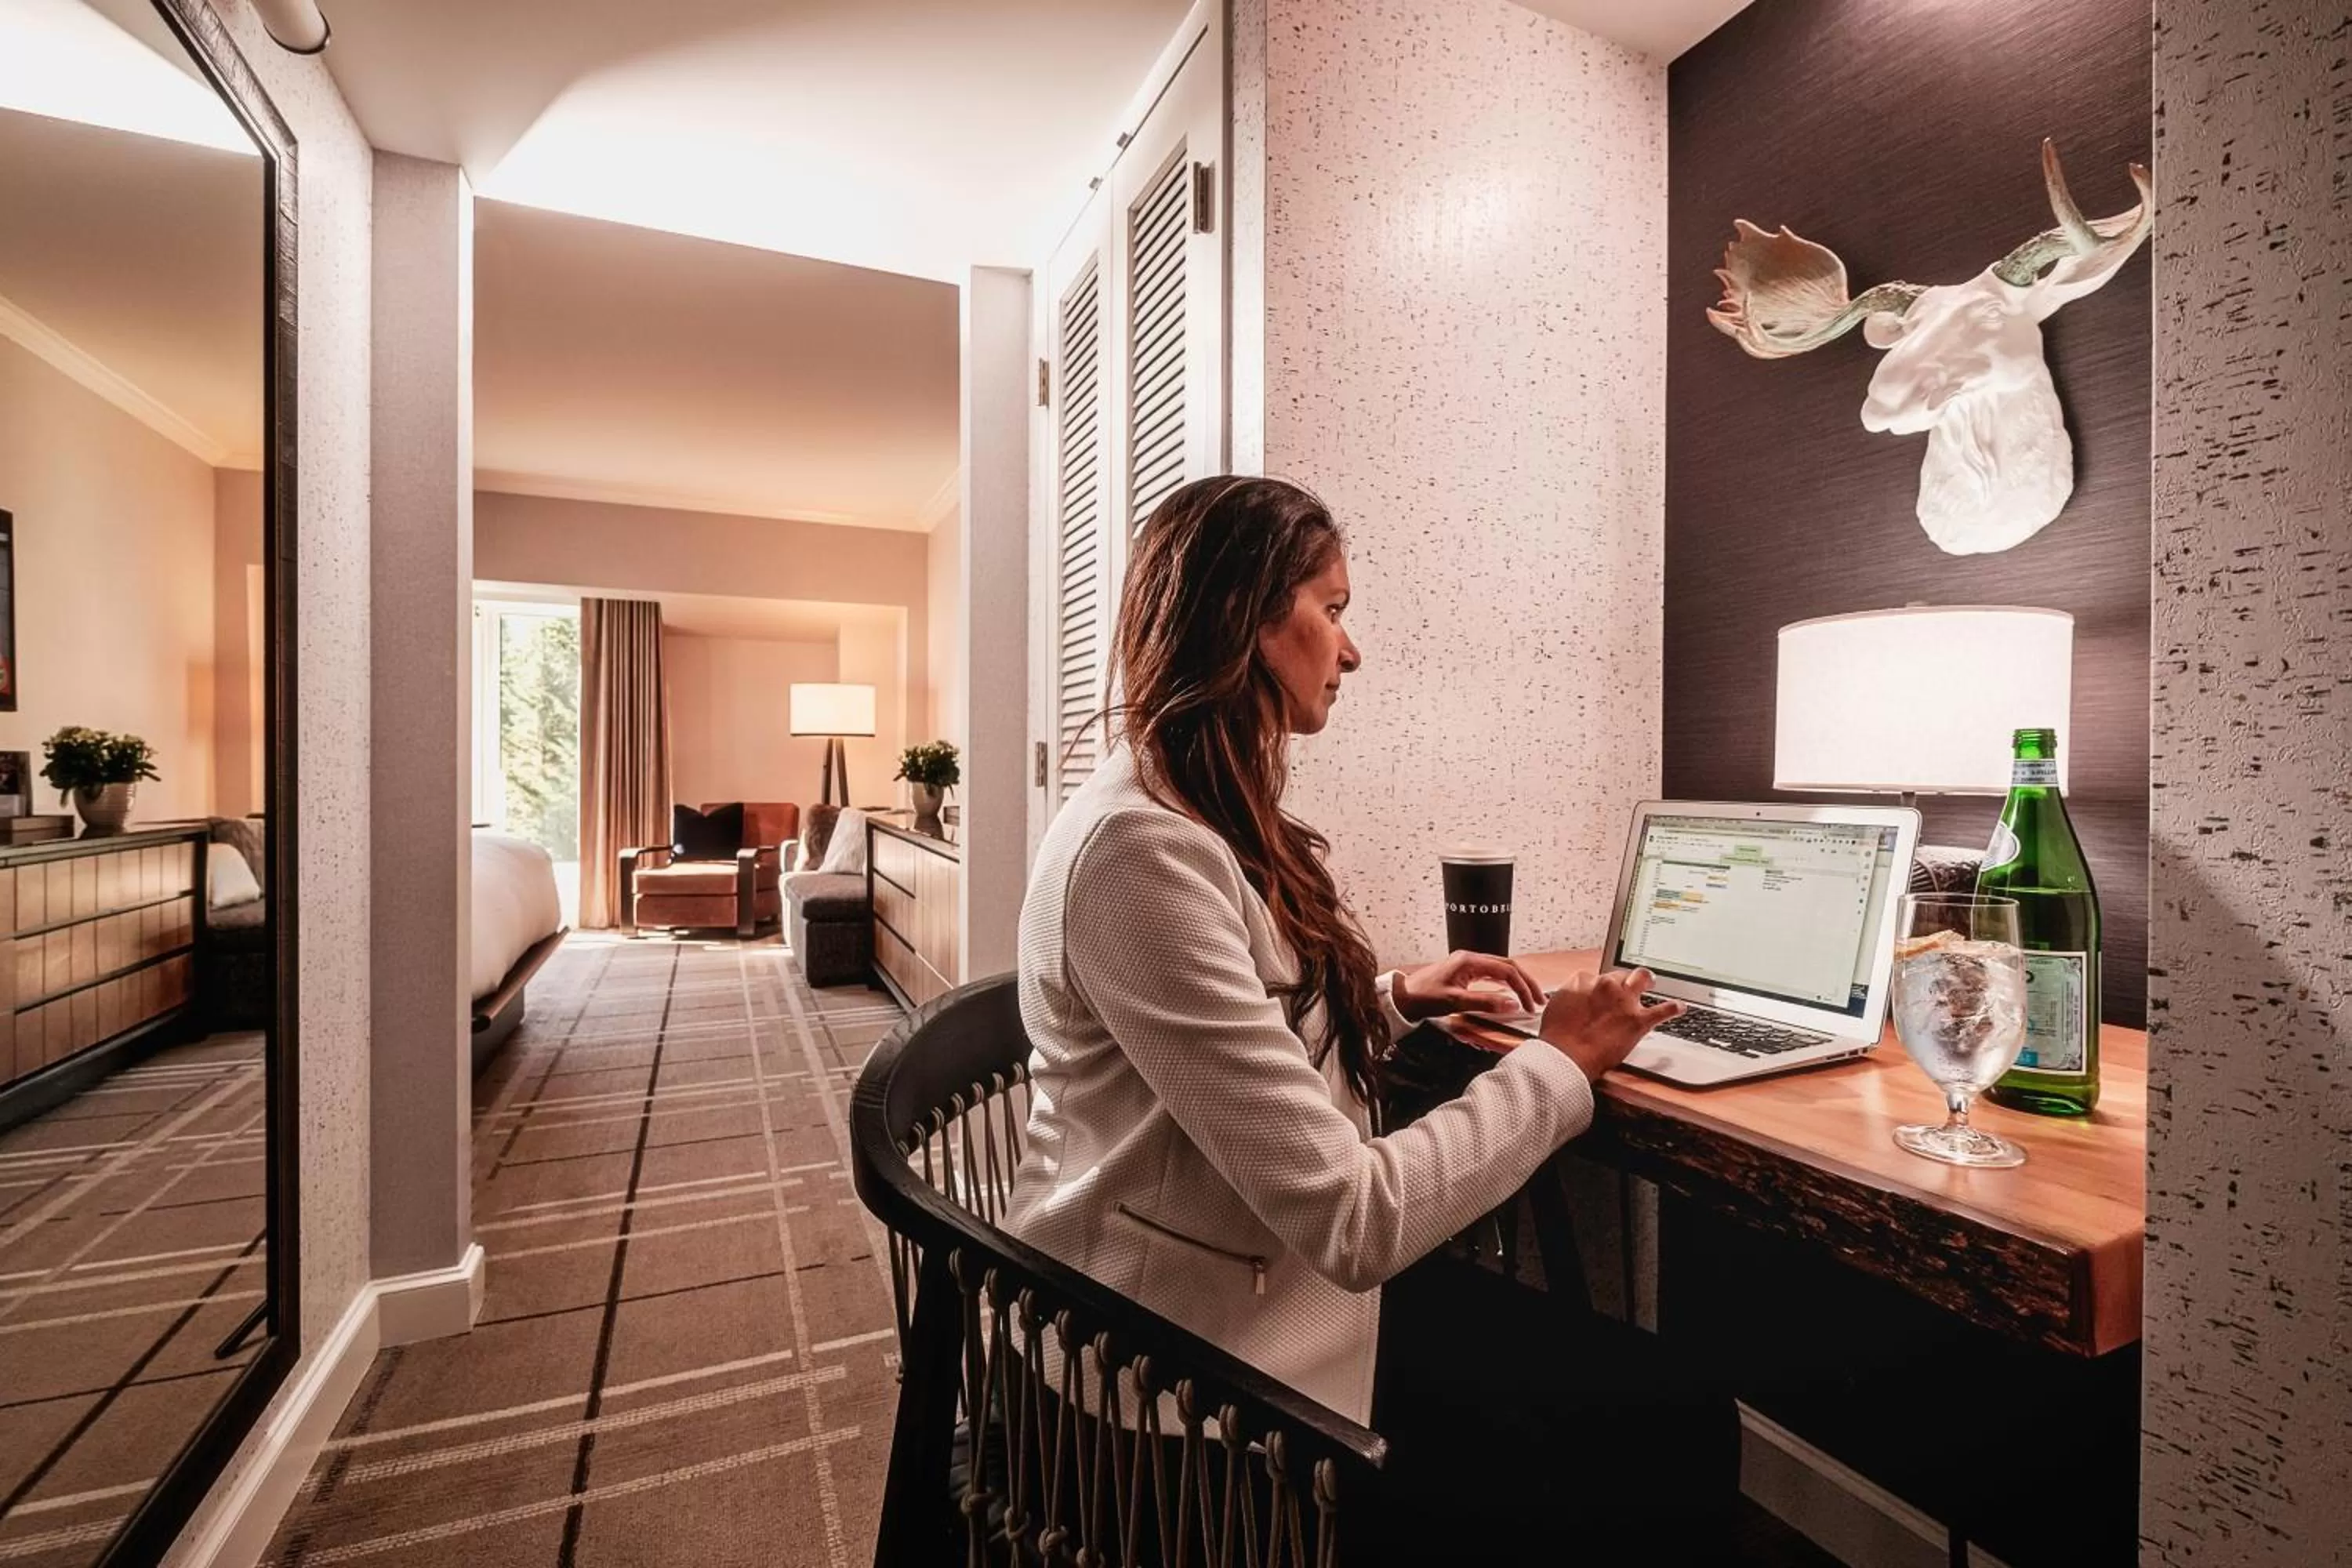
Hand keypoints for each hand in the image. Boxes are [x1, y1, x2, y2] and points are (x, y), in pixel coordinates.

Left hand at [1391, 951, 1545, 1022]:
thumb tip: (1512, 1004)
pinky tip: (1510, 994)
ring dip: (1517, 983)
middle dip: (1526, 983)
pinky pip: (1491, 974)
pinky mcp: (1464, 972)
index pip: (1507, 970)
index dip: (1522, 987)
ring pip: (1501, 969)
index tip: (1531, 1005)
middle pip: (1508, 966)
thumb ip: (1485, 1002)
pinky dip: (1505, 983)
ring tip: (1530, 998)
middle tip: (1539, 1000)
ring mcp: (1467, 965)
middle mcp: (1471, 959)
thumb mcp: (1455, 1002)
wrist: (1403, 998)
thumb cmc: (1424, 998)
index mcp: (1470, 961)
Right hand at [1537, 968, 1683, 1081]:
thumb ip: (1570, 999)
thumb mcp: (1556, 1008)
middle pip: (1618, 975)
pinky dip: (1673, 1008)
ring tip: (1651, 982)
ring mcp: (1624, 1001)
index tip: (1598, 995)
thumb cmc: (1557, 1038)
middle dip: (1621, 981)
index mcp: (1583, 981)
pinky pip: (1662, 1010)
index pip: (1594, 977)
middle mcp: (1606, 986)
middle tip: (1625, 987)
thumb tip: (1575, 1001)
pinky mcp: (1639, 1020)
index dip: (1597, 987)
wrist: (1567, 1056)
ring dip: (1647, 979)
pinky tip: (1680, 1007)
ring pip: (1642, 978)